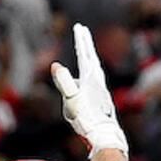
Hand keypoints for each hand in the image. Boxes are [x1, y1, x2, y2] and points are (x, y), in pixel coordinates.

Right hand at [50, 23, 127, 156]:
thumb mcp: (71, 100)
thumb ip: (63, 82)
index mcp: (90, 77)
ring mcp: (101, 87)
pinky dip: (91, 67)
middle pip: (90, 56)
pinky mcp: (102, 96)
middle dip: (85, 42)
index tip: (78, 27)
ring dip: (89, 54)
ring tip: (86, 47)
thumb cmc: (86, 118)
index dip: (80, 40)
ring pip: (94, 65)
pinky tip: (90, 73)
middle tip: (82, 29)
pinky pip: (95, 76)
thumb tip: (55, 65)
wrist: (104, 134)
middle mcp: (97, 80)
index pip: (83, 54)